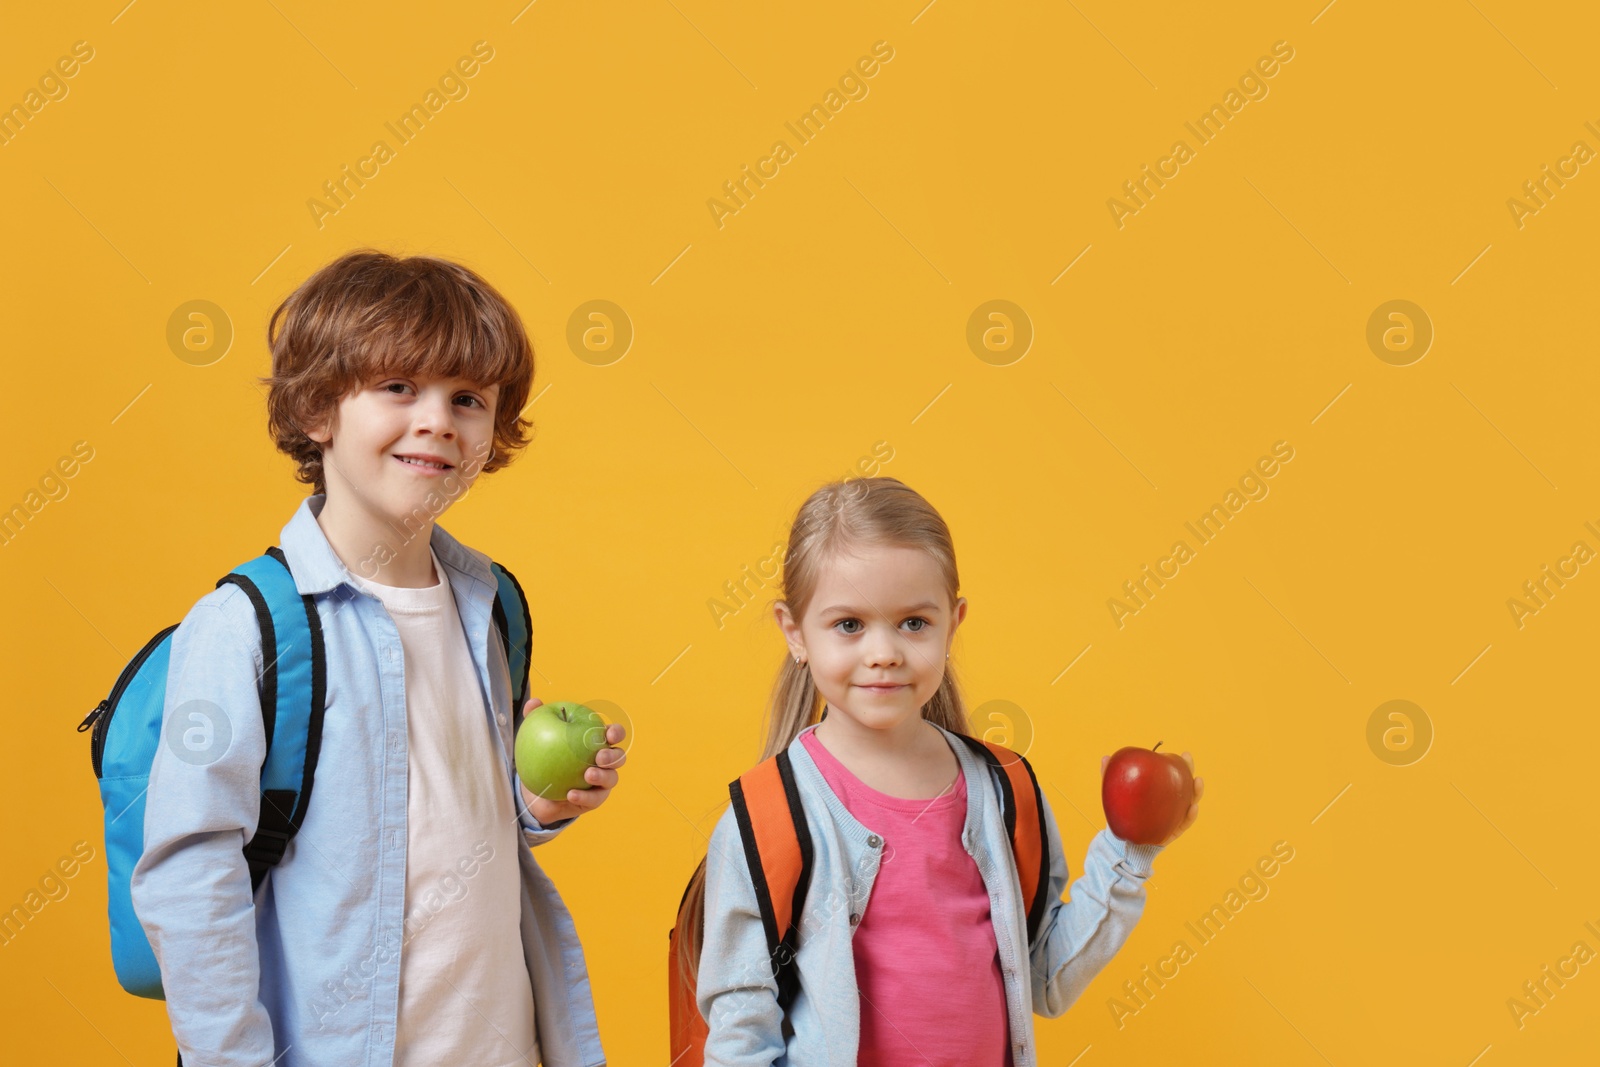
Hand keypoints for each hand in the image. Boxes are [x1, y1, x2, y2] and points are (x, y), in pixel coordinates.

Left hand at [518, 698, 627, 825]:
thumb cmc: (544, 756)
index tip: (607, 734)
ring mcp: (602, 782)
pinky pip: (593, 799)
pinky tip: (570, 793)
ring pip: (611, 778)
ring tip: (587, 775)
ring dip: (602, 776)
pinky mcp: (594, 799)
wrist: (538, 788)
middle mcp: (604, 761)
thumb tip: (533, 703)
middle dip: (613, 755)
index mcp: (597, 742)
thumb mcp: (538, 736)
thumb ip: (536, 718)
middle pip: (620, 757)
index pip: (614, 734)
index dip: (616, 733)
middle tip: (599, 756)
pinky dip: (584, 796)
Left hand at [1100, 750, 1203, 847]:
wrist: (1124, 839)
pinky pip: (1185, 823)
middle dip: (1188, 770)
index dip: (1177, 763)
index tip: (1177, 753)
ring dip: (1196, 791)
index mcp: (1160, 789)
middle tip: (1187, 759)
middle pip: (1184, 783)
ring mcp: (1175, 815)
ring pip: (1190, 802)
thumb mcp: (1117, 793)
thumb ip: (1110, 776)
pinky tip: (1193, 807)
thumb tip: (1105, 758)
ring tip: (1197, 781)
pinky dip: (1191, 815)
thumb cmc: (1124, 812)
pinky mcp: (1174, 830)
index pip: (1171, 773)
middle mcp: (1170, 800)